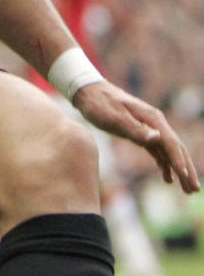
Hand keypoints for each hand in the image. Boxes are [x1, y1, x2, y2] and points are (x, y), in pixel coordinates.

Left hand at [73, 80, 199, 193]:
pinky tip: (168, 178)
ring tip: (187, 190)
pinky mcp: (140, 131)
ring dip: (178, 170)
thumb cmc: (100, 104)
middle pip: (176, 148)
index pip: (171, 143)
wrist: (87, 91)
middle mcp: (154, 121)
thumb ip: (136, 130)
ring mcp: (149, 127)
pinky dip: (164, 164)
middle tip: (194, 190)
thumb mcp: (115, 118)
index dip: (179, 161)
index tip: (186, 178)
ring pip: (169, 151)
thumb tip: (158, 138)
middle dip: (187, 169)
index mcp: (151, 117)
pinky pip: (157, 150)